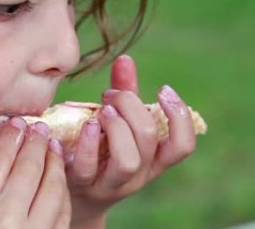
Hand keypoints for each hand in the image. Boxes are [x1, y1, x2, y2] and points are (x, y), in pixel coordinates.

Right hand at [0, 118, 70, 228]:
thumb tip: (8, 141)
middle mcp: (5, 221)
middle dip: (34, 141)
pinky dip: (61, 187)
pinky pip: (62, 210)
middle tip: (37, 126)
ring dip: (53, 161)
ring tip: (50, 144)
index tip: (16, 122)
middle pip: (28, 167)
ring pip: (51, 186)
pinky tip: (56, 174)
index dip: (11, 135)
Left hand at [65, 55, 196, 228]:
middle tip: (109, 95)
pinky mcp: (82, 185)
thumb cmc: (100, 151)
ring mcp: (111, 184)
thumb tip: (125, 59)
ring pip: (127, 160)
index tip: (162, 89)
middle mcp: (138, 174)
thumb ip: (124, 93)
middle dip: (130, 106)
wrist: (72, 196)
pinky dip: (86, 142)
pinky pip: (88, 167)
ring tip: (100, 111)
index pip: (183, 145)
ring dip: (115, 126)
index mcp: (154, 160)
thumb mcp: (117, 124)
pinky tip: (82, 124)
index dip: (179, 116)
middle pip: (148, 139)